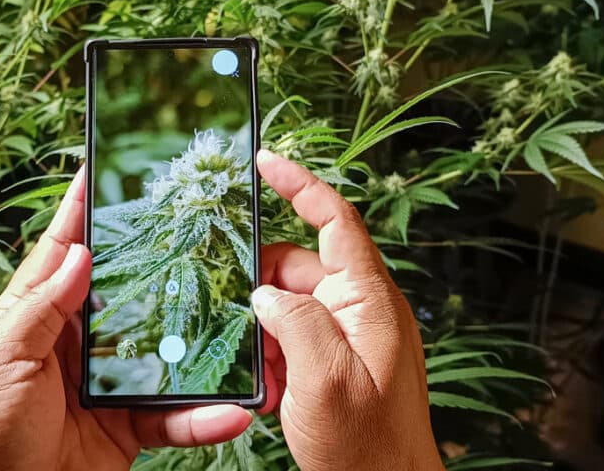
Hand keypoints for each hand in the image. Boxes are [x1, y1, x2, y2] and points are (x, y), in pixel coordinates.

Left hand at [0, 169, 251, 470]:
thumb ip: (40, 305)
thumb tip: (80, 253)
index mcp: (31, 318)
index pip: (61, 253)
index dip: (80, 212)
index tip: (101, 168)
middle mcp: (72, 345)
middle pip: (126, 294)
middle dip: (161, 265)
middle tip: (199, 230)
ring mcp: (103, 386)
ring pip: (162, 352)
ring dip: (200, 346)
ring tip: (242, 327)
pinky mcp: (126, 428)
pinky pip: (172, 417)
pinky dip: (202, 417)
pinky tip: (231, 412)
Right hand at [253, 150, 442, 470]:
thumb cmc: (367, 447)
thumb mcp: (324, 378)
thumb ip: (293, 320)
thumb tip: (264, 293)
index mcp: (369, 300)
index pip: (336, 219)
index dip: (300, 184)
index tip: (265, 161)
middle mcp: (361, 308)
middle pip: (299, 266)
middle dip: (261, 287)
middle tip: (234, 313)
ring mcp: (349, 335)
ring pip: (289, 305)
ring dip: (265, 331)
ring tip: (263, 368)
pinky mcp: (337, 360)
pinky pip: (294, 338)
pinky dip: (274, 355)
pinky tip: (272, 386)